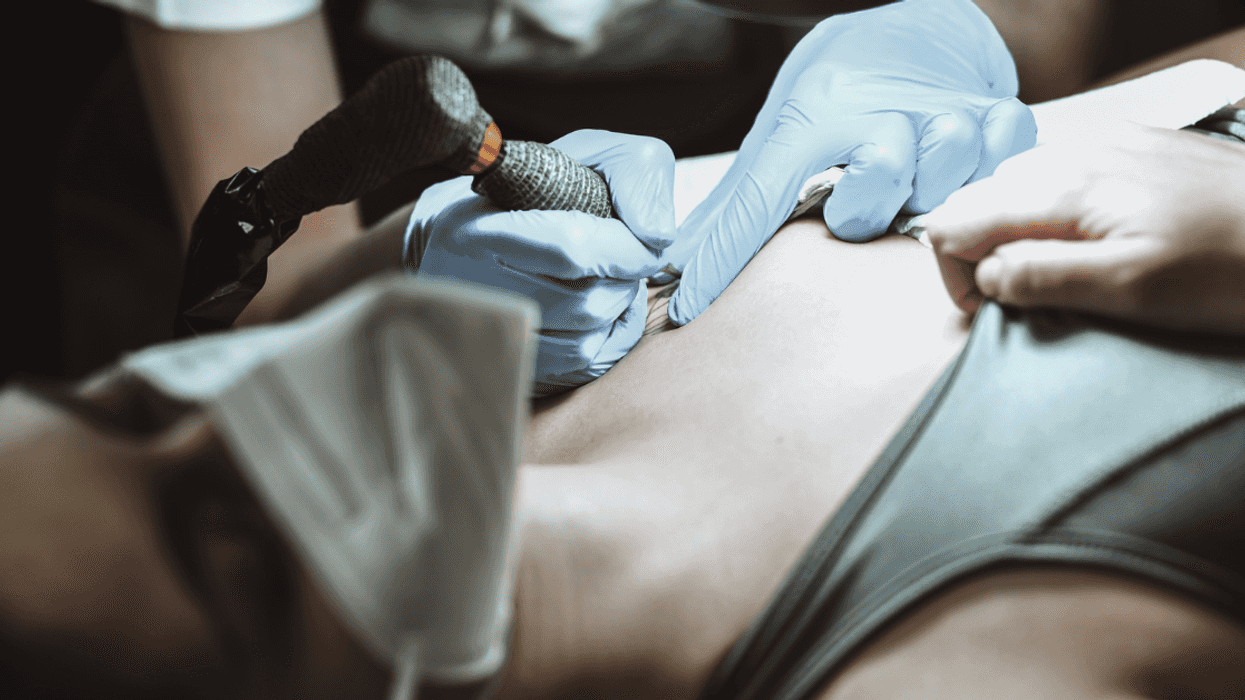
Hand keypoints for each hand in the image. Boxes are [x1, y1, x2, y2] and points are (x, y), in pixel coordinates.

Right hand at [407, 129, 675, 395]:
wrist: (461, 244)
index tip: (644, 241)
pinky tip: (599, 310)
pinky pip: (582, 364)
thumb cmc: (535, 195)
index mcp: (482, 230)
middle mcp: (477, 288)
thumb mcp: (586, 155)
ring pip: (587, 339)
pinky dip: (608, 336)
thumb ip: (634, 173)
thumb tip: (657, 236)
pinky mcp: (513, 366)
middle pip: (587, 301)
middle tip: (621, 259)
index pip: (572, 246)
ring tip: (604, 280)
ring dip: (615, 308)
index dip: (626, 249)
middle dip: (623, 280)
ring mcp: (491, 335)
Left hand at [665, 0, 1035, 325]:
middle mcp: (876, 108)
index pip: (756, 198)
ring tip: (916, 188)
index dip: (721, 259)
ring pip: (946, 165)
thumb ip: (736, 204)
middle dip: (864, 210)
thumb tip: (677, 266)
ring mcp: (939, 109)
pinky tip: (966, 177)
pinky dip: (989, 172)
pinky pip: (1003, 151)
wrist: (919, 25)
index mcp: (810, 115)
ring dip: (930, 191)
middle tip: (856, 210)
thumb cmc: (840, 92)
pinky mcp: (994, 111)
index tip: (689, 306)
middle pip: (877, 176)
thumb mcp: (779, 132)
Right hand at [924, 123, 1244, 334]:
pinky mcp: (1133, 146)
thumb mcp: (1127, 290)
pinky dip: (1052, 206)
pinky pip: (1060, 169)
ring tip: (1057, 268)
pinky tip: (1089, 235)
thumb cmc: (1228, 268)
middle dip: (981, 250)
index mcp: (1062, 189)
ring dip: (1016, 227)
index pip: (953, 221)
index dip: (954, 274)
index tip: (988, 308)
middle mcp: (1073, 154)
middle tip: (1022, 296)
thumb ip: (1040, 277)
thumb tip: (984, 275)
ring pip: (1017, 183)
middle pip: (980, 199)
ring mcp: (1104, 144)